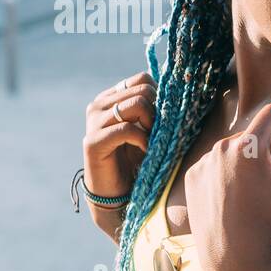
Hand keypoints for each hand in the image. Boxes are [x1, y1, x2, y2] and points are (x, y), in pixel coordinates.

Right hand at [82, 71, 154, 196]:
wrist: (117, 191)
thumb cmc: (137, 158)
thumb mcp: (148, 128)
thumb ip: (155, 108)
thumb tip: (177, 90)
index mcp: (112, 98)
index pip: (142, 79)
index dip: (159, 95)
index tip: (162, 118)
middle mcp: (99, 105)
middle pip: (143, 90)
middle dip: (158, 111)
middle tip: (158, 133)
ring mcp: (93, 121)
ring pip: (137, 104)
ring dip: (152, 124)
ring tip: (152, 141)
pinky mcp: (93, 141)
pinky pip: (127, 130)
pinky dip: (143, 141)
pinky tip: (145, 151)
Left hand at [184, 103, 270, 270]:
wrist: (232, 257)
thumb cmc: (270, 225)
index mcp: (247, 146)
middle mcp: (221, 147)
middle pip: (254, 133)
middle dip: (268, 151)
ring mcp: (203, 161)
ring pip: (234, 149)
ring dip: (248, 163)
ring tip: (252, 194)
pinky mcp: (192, 175)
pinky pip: (216, 163)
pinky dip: (228, 175)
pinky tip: (233, 200)